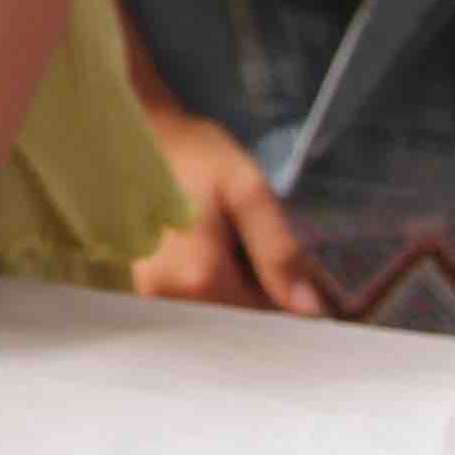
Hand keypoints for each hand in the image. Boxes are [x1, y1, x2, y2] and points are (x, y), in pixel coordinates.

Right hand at [129, 103, 331, 314]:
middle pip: (239, 319)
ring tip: (243, 248)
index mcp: (198, 278)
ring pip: (219, 312)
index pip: (265, 317)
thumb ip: (279, 252)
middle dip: (266, 295)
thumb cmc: (198, 156)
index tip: (306, 278)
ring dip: (242, 290)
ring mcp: (152, 294)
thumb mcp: (250, 193)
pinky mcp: (148, 286)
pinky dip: (220, 286)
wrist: (146, 136)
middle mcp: (169, 297)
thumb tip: (308, 308)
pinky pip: (198, 301)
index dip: (292, 301)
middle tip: (270, 252)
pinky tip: (223, 254)